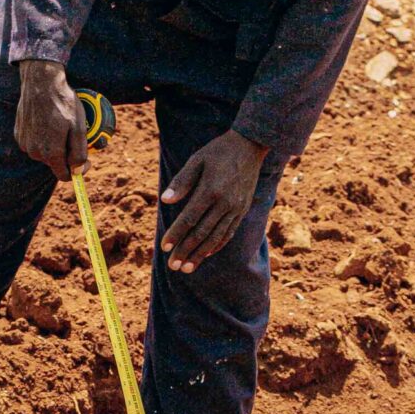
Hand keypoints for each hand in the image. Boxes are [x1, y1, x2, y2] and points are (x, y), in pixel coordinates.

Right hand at [16, 59, 88, 178]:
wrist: (41, 82)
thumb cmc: (62, 103)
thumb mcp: (78, 128)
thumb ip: (79, 154)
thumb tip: (78, 171)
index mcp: (51, 153)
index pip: (64, 176)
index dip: (77, 170)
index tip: (85, 160)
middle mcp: (35, 153)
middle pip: (55, 163)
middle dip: (65, 154)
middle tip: (71, 133)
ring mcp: (25, 144)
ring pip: (44, 153)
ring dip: (53, 144)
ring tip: (57, 124)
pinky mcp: (19, 134)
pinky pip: (34, 143)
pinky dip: (42, 136)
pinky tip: (45, 121)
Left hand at [160, 129, 266, 272]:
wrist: (251, 146)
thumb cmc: (218, 151)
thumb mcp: (197, 160)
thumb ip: (182, 181)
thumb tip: (165, 200)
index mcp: (210, 189)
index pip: (189, 218)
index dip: (175, 234)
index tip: (164, 247)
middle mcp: (224, 203)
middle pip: (201, 233)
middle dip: (185, 251)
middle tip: (172, 266)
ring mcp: (235, 208)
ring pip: (215, 237)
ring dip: (200, 255)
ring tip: (187, 268)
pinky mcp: (242, 210)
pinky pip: (228, 233)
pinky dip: (216, 246)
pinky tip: (206, 254)